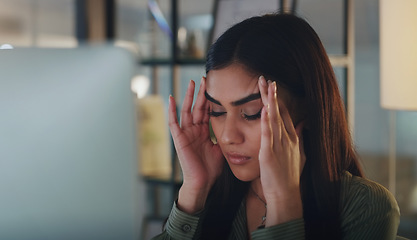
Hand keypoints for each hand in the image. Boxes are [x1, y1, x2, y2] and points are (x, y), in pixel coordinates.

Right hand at [168, 77, 223, 212]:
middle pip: (198, 107)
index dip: (211, 99)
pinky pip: (173, 122)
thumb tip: (234, 130)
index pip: (208, 111)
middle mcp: (194, 130)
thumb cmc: (211, 169)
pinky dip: (171, 110)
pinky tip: (171, 98)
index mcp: (204, 132)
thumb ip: (223, 137)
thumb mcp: (221, 149)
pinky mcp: (179, 139)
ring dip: (189, 97)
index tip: (217, 86)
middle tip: (206, 78)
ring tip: (192, 82)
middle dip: (202, 93)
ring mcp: (186, 133)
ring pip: (187, 110)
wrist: (202, 183)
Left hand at [257, 76, 305, 224]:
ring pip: (274, 118)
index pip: (285, 113)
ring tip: (264, 85)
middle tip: (265, 78)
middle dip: (272, 94)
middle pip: (279, 111)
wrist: (286, 194)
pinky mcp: (270, 153)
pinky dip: (266, 121)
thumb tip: (303, 123)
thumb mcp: (300, 154)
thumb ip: (300, 137)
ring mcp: (280, 145)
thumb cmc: (289, 176)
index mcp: (292, 138)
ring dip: (269, 101)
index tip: (272, 86)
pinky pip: (268, 134)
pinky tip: (265, 109)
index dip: (278, 99)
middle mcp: (287, 138)